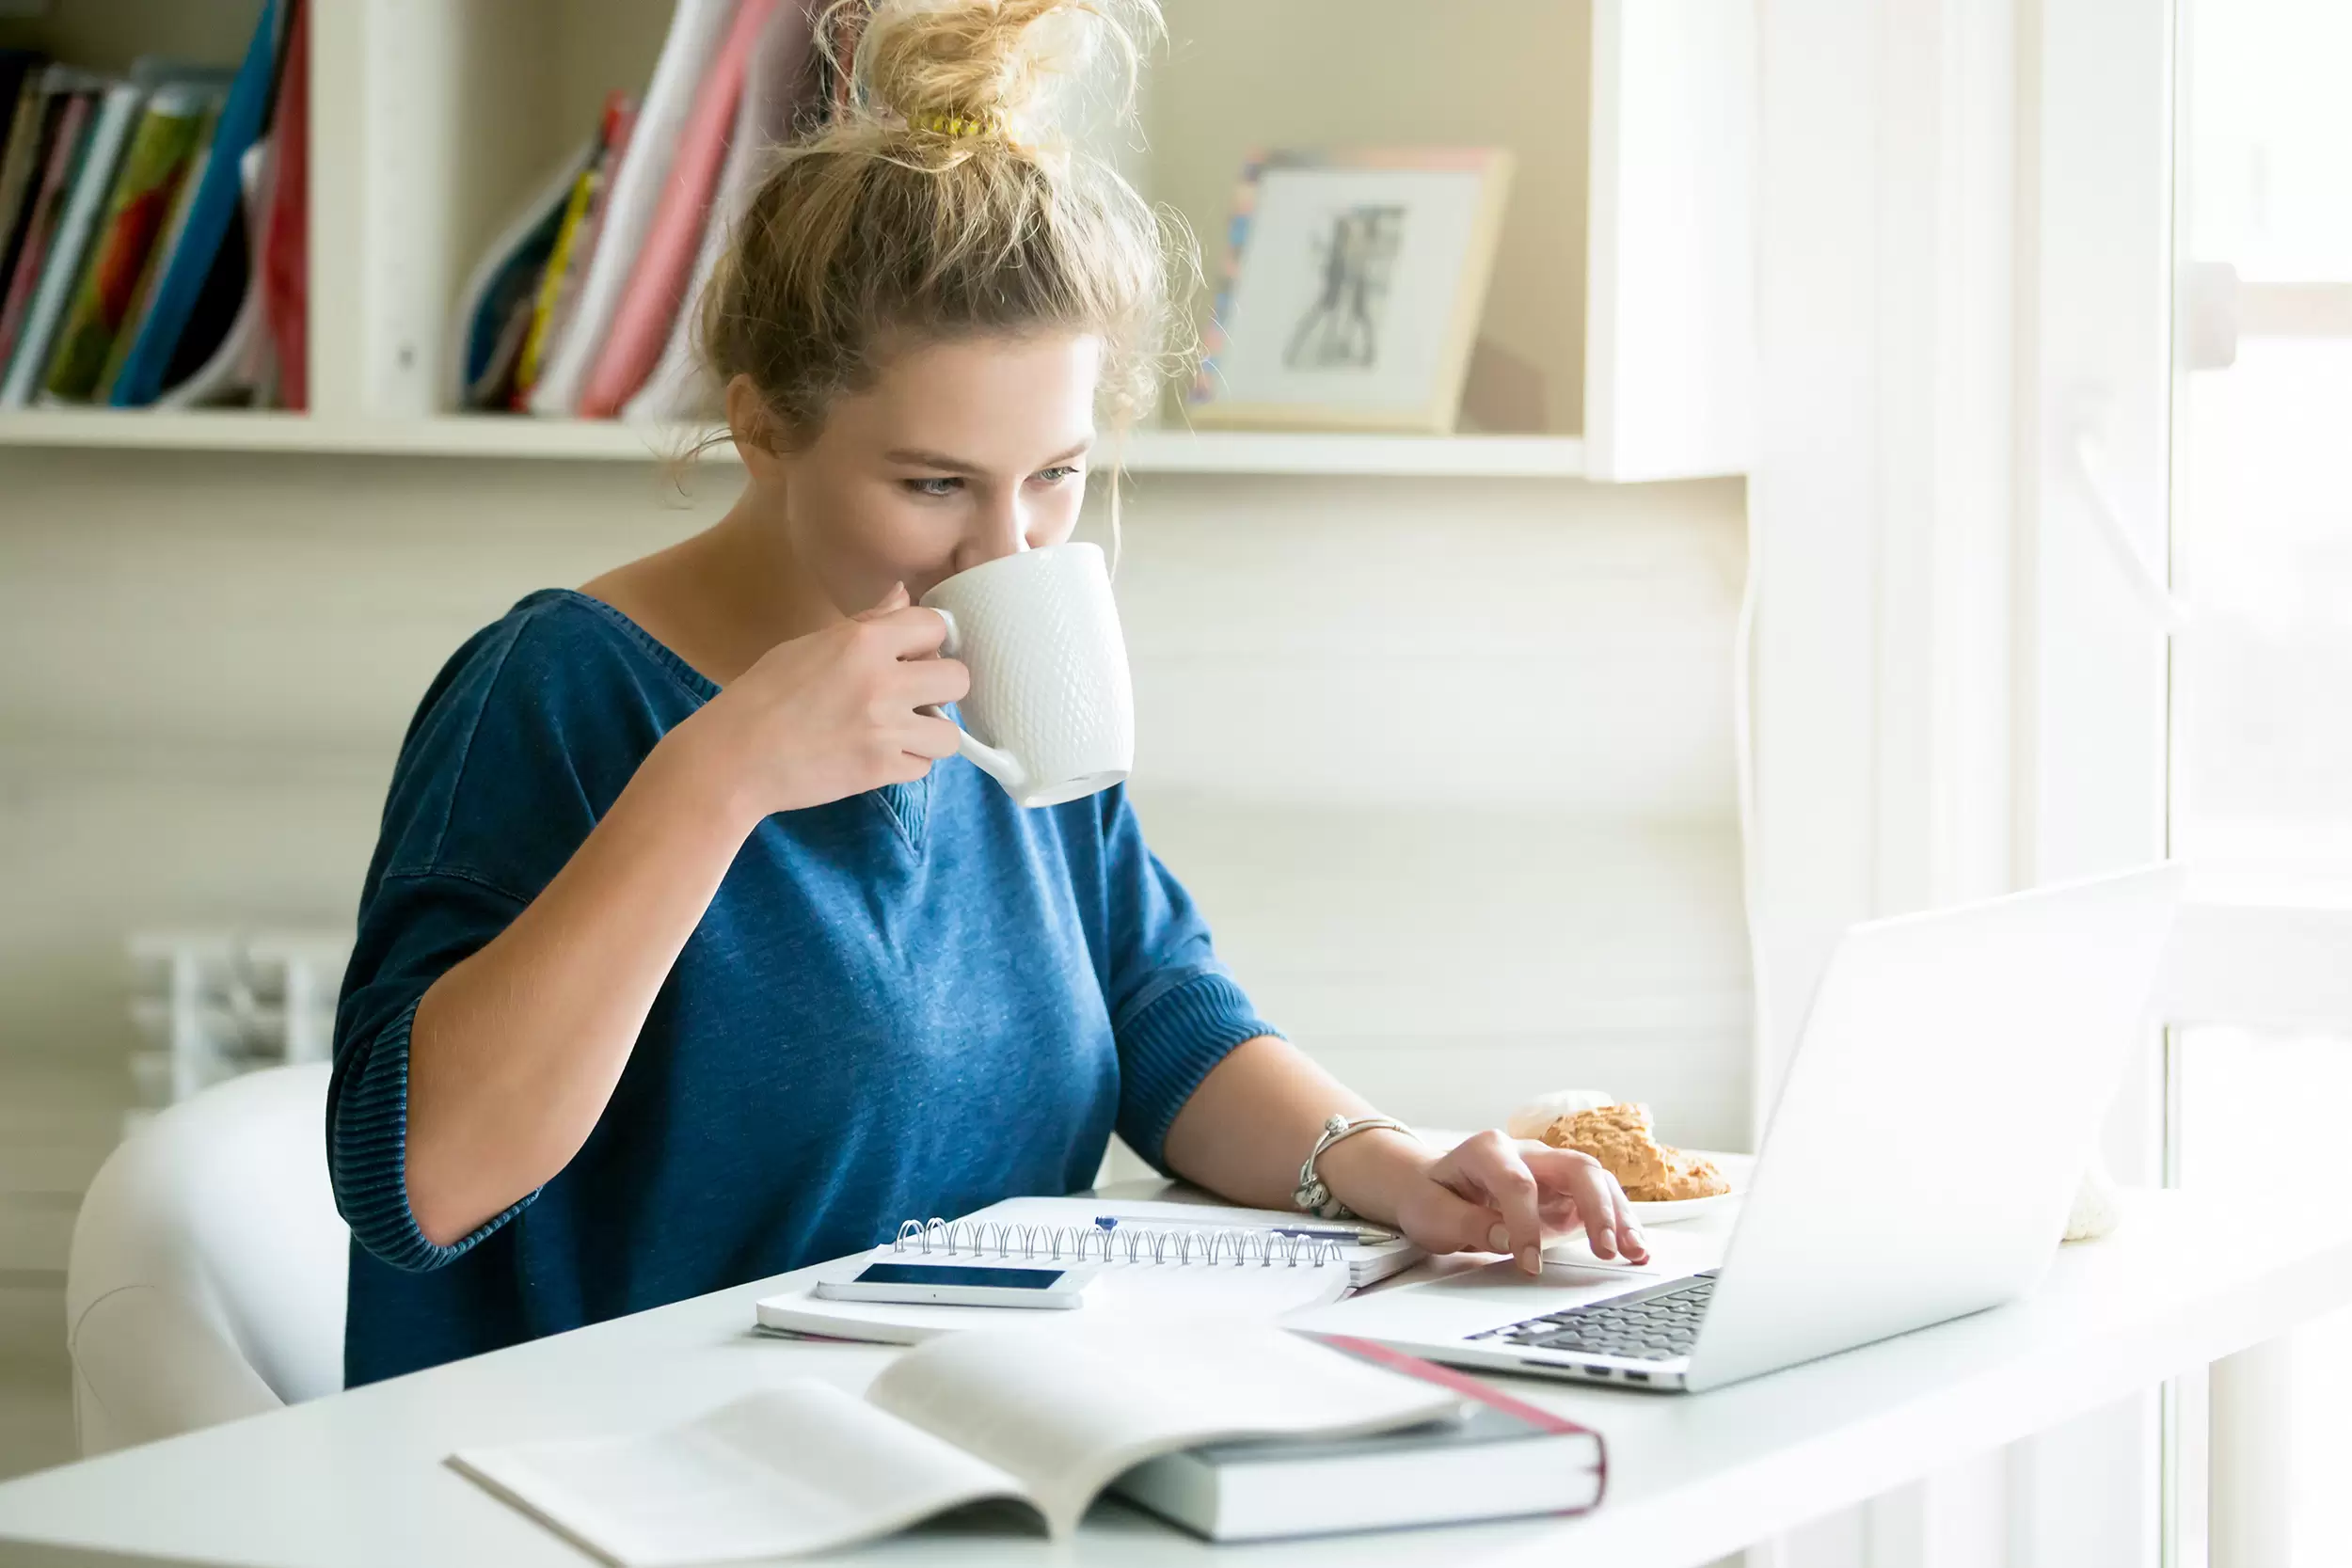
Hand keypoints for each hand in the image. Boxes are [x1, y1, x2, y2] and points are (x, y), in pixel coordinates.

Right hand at [682, 582, 967, 823]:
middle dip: (941, 687)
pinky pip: (924, 766)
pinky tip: (880, 754)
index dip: (930, 639)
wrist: (733, 757)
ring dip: (930, 732)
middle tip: (915, 696)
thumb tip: (902, 599)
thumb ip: (865, 625)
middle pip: (958, 678)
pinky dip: (908, 762)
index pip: (936, 624)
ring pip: (949, 733)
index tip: (917, 653)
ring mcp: (885, 729)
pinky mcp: (880, 770)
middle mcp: (882, 682)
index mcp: (863, 641)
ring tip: (901, 731)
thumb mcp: (809, 645)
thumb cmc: (762, 695)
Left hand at [1390, 1130, 1648, 1276]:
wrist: (1435, 1188)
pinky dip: (1620, 1224)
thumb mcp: (1433, 1213)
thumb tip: (1509, 1239)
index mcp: (1488, 1150)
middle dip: (1595, 1208)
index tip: (1529, 1263)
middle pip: (1575, 1168)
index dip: (1526, 1223)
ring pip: (1597, 1181)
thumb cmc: (1433, 1198)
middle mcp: (1527, 1153)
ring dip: (1618, 1217)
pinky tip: (1636, 1249)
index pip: (1517, 1182)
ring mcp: (1551, 1170)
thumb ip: (1469, 1224)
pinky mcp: (1566, 1193)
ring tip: (1635, 1252)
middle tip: (1606, 1251)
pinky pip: (1600, 1201)